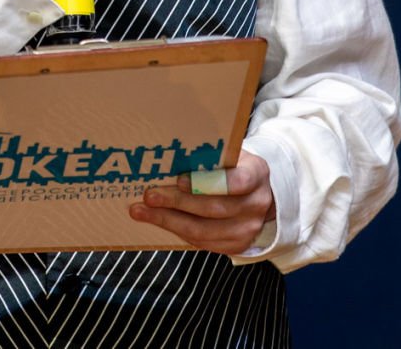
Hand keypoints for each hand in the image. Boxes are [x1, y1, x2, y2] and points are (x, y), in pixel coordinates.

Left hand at [128, 150, 275, 255]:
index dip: (206, 183)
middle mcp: (256, 204)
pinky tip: (158, 221)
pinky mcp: (236, 245)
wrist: (258, 193)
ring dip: (168, 221)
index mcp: (256, 174)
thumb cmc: (233, 168)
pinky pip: (202, 242)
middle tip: (149, 196)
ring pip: (204, 231)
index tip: (179, 179)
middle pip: (213, 208)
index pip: (236, 181)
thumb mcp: (229, 154)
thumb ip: (208, 156)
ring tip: (142, 211)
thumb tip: (168, 157)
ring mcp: (248, 228)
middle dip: (176, 202)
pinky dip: (177, 231)